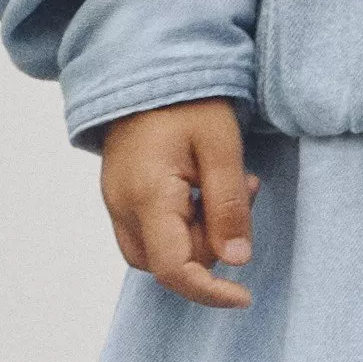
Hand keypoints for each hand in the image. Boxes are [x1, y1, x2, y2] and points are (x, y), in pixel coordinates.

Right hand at [99, 99, 258, 304]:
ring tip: (227, 185)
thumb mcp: (221, 147)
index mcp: (147, 196)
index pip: (174, 269)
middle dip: (211, 247)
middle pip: (167, 265)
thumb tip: (236, 260)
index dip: (210, 292)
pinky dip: (183, 223)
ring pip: (158, 252)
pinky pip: (151, 231)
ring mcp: (116, 202)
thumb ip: (229, 206)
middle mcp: (122, 206)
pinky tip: (203, 187)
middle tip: (246, 192)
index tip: (244, 296)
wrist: (144, 65)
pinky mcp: (120, 195)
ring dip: (199, 234)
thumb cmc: (185, 99)